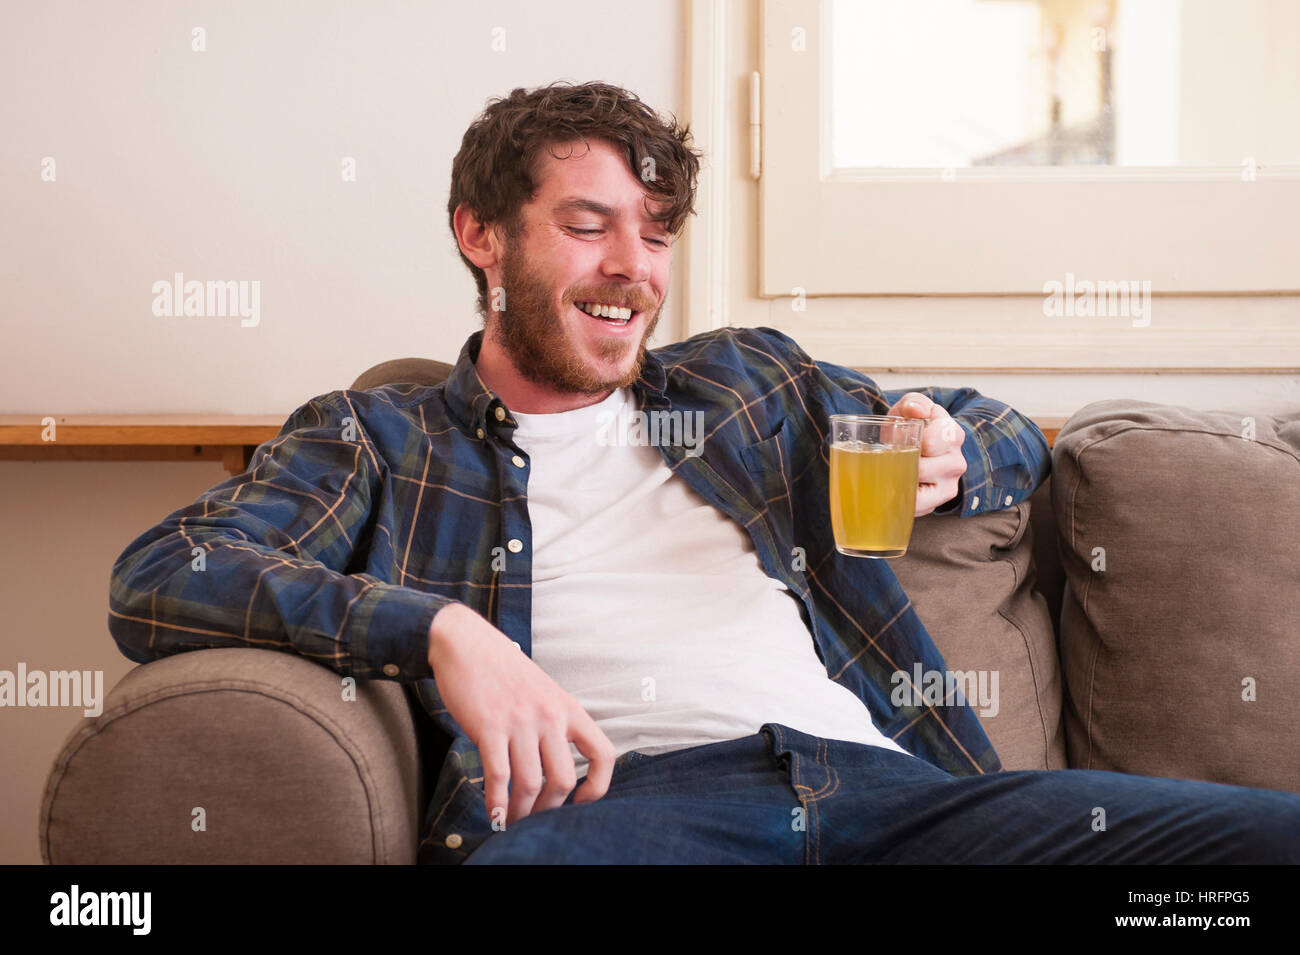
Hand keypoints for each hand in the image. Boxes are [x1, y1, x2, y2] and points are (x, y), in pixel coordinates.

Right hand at [426, 602, 616, 826]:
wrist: (466, 643)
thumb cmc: (503, 671)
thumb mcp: (544, 691)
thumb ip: (556, 722)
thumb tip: (556, 765)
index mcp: (569, 708)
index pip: (603, 754)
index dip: (597, 787)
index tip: (579, 802)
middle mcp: (550, 716)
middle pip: (563, 780)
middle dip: (549, 810)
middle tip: (534, 819)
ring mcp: (520, 721)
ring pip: (530, 783)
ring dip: (521, 812)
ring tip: (511, 821)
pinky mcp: (490, 726)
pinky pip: (498, 775)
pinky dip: (497, 802)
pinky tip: (494, 813)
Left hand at [884, 392, 966, 516]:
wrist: (909, 446)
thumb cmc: (908, 427)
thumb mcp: (907, 408)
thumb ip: (912, 403)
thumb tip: (916, 411)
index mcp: (952, 434)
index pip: (930, 443)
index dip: (908, 441)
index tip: (899, 435)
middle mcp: (957, 461)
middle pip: (922, 469)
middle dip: (899, 463)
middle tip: (891, 455)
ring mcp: (950, 485)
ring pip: (918, 492)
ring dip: (899, 482)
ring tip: (894, 470)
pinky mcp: (938, 503)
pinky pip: (916, 507)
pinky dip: (902, 499)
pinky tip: (897, 487)